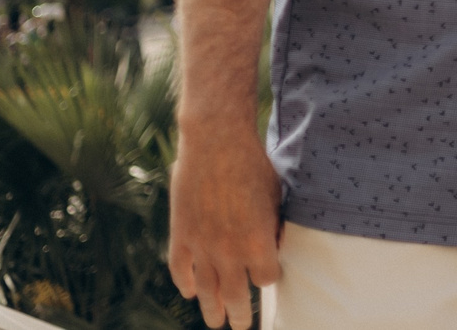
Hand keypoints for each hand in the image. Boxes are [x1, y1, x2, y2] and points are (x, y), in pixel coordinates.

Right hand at [167, 123, 281, 328]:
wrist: (216, 144)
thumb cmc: (255, 165)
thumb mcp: (276, 196)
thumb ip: (273, 226)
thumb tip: (273, 244)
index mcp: (257, 243)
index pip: (266, 279)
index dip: (269, 278)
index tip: (269, 274)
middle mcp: (229, 252)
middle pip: (235, 296)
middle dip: (238, 315)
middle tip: (239, 327)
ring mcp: (201, 246)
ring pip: (206, 290)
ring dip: (210, 309)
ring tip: (214, 322)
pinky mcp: (180, 235)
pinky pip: (180, 269)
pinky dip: (185, 283)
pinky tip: (189, 292)